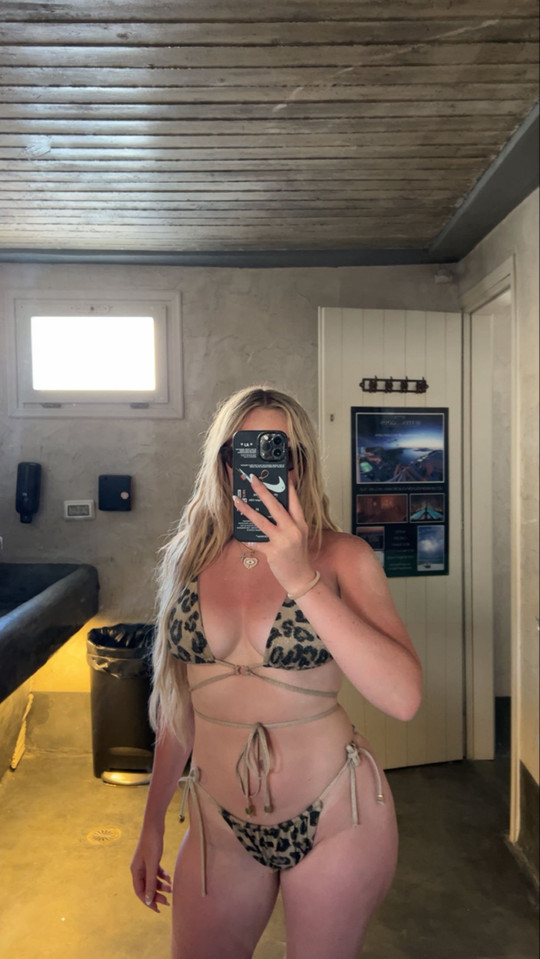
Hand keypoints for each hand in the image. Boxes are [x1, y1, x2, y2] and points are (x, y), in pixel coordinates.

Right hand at [130, 828, 171, 912]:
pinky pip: (156, 872)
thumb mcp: (152, 864)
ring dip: (161, 885)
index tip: (158, 909)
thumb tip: (148, 900)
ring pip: (153, 880)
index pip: (140, 892)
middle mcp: (138, 868)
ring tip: (171, 889)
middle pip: (147, 887)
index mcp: (135, 871)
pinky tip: (169, 878)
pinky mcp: (152, 858)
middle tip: (168, 902)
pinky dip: (163, 876)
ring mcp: (145, 863)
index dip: (148, 902)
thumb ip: (150, 882)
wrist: (155, 825)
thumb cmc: (152, 843)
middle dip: (156, 895)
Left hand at [233, 474, 315, 594]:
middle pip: (275, 506)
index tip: (281, 474)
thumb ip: (289, 523)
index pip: (294, 501)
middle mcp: (293, 529)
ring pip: (262, 520)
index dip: (288, 487)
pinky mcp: (273, 552)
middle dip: (262, 490)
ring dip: (247, 509)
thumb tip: (271, 511)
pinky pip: (256, 542)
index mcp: (300, 524)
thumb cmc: (298, 556)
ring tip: (237, 500)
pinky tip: (242, 537)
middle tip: (253, 479)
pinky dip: (248, 540)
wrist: (301, 578)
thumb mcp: (299, 536)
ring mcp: (283, 540)